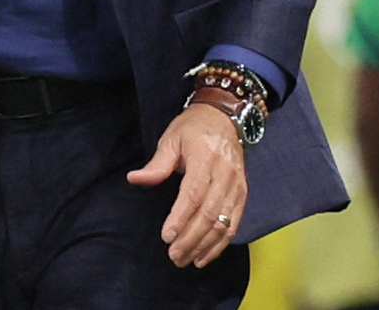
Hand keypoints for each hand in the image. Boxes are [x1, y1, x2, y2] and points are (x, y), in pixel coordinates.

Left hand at [127, 103, 247, 268]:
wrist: (225, 118)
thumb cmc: (192, 128)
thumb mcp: (170, 139)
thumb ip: (156, 164)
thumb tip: (135, 179)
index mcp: (204, 159)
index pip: (192, 194)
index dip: (180, 218)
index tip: (167, 236)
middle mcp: (225, 175)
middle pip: (208, 214)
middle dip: (191, 238)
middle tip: (173, 255)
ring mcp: (237, 186)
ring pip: (223, 222)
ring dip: (205, 245)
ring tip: (187, 259)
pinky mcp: (243, 194)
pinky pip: (234, 223)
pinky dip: (221, 242)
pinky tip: (206, 255)